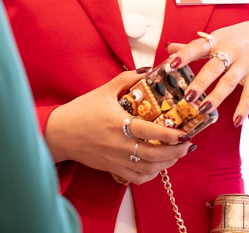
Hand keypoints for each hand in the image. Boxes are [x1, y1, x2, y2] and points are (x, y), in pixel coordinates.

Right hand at [44, 69, 192, 184]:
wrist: (60, 133)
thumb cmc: (81, 111)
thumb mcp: (103, 91)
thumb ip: (126, 80)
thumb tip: (147, 70)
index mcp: (118, 123)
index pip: (149, 132)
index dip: (169, 135)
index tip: (184, 133)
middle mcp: (119, 144)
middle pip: (153, 154)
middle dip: (175, 152)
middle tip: (187, 145)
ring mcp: (116, 159)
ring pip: (148, 168)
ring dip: (166, 164)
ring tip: (177, 155)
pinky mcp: (112, 169)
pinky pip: (137, 177)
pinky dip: (150, 174)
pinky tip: (157, 166)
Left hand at [166, 18, 248, 127]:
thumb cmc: (239, 38)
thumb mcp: (218, 38)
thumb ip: (194, 46)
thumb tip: (168, 47)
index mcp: (217, 41)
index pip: (198, 47)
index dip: (184, 55)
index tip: (171, 65)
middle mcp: (230, 52)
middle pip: (213, 68)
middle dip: (200, 83)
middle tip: (187, 97)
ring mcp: (244, 65)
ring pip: (228, 83)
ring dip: (216, 98)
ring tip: (202, 110)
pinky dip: (243, 109)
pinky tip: (235, 122)